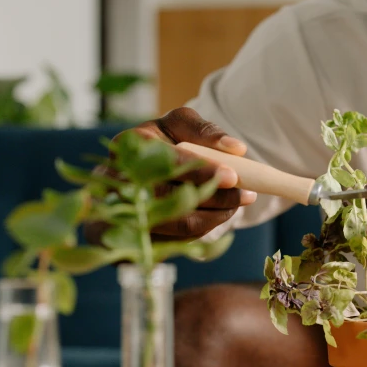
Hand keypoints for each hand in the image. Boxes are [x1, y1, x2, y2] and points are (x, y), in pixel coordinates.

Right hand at [86, 107, 256, 243]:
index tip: (233, 176)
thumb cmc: (160, 143)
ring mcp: (122, 212)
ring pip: (178, 224)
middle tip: (247, 195)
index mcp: (130, 144)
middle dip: (217, 199)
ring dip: (216, 218)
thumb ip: (205, 131)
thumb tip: (237, 149)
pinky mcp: (132, 237)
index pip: (169, 161)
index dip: (202, 170)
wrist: (128, 174)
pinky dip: (203, 230)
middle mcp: (119, 179)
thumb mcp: (178, 126)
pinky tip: (216, 216)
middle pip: (174, 198)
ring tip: (236, 205)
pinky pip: (176, 240)